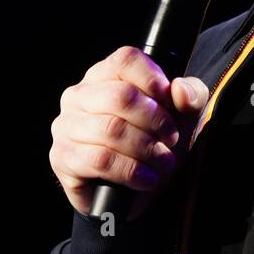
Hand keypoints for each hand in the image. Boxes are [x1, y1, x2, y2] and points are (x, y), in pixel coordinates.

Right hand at [49, 46, 208, 221]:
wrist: (130, 193)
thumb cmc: (152, 143)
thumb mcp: (180, 117)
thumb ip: (190, 96)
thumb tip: (180, 90)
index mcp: (104, 75)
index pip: (125, 59)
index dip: (153, 79)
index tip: (170, 102)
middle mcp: (79, 95)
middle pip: (121, 96)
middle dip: (156, 121)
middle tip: (171, 139)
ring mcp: (66, 126)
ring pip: (112, 129)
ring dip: (147, 149)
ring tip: (163, 161)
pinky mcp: (63, 157)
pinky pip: (100, 160)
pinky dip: (131, 170)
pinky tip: (146, 178)